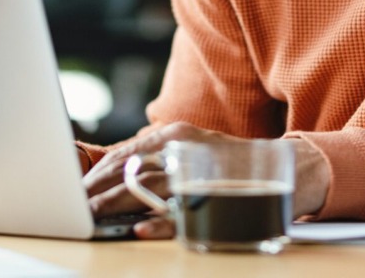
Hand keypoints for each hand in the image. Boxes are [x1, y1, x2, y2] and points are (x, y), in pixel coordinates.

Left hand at [82, 122, 330, 239]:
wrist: (289, 167)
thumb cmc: (229, 164)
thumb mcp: (191, 150)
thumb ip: (158, 158)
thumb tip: (116, 177)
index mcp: (176, 135)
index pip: (125, 153)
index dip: (97, 172)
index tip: (77, 189)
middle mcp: (185, 150)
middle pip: (130, 170)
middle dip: (98, 191)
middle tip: (76, 208)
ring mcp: (201, 174)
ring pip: (149, 189)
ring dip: (117, 205)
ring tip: (93, 218)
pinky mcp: (218, 199)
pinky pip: (183, 214)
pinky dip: (159, 223)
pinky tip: (139, 230)